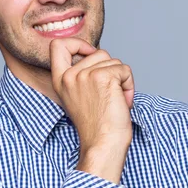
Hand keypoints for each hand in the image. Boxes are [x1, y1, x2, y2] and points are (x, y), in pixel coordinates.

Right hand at [50, 38, 134, 183]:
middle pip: (98, 52)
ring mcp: (85, 75)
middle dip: (111, 70)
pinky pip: (125, 70)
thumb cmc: (97, 125)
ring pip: (114, 61)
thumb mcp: (79, 95)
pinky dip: (129, 85)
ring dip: (121, 80)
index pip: (57, 45)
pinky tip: (122, 101)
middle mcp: (70, 76)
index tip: (89, 53)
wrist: (103, 144)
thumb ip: (82, 74)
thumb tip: (97, 54)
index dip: (77, 43)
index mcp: (60, 80)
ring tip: (115, 100)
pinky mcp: (103, 77)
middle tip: (109, 95)